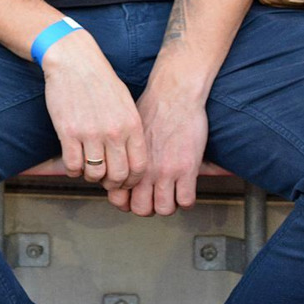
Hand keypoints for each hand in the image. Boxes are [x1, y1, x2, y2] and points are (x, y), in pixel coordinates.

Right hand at [39, 30, 146, 190]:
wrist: (74, 60)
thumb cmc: (100, 80)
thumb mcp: (126, 103)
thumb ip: (130, 129)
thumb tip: (130, 157)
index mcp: (132, 125)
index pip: (139, 167)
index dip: (132, 180)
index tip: (123, 180)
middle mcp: (114, 132)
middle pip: (118, 176)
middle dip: (112, 184)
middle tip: (105, 180)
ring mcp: (90, 133)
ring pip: (95, 174)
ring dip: (91, 177)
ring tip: (88, 169)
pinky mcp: (68, 132)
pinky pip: (73, 165)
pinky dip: (73, 170)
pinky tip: (74, 162)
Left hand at [112, 71, 207, 215]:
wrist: (174, 94)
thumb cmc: (152, 108)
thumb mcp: (127, 133)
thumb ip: (122, 154)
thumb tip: (116, 167)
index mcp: (127, 161)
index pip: (118, 198)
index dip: (126, 202)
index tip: (132, 197)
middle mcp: (144, 170)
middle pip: (141, 209)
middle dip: (148, 207)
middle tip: (153, 199)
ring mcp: (166, 171)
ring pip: (164, 209)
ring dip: (168, 205)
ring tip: (171, 194)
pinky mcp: (187, 168)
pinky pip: (186, 201)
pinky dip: (186, 200)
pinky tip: (185, 188)